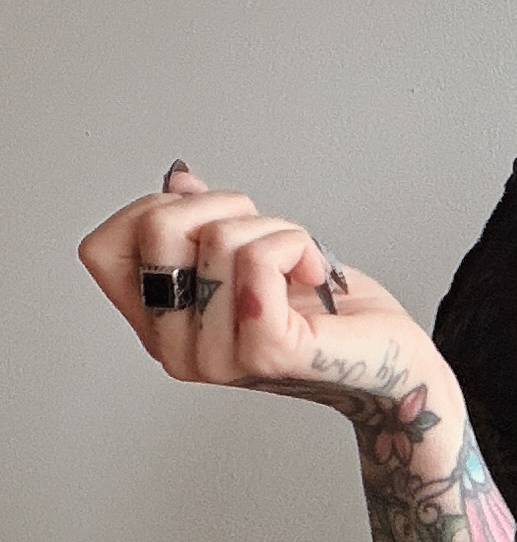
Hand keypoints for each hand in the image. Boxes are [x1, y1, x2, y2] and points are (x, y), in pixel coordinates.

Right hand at [79, 161, 439, 433]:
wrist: (390, 359)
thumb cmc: (327, 313)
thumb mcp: (252, 255)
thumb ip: (203, 227)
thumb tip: (177, 181)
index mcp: (159, 327)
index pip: (100, 251)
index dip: (151, 211)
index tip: (211, 219)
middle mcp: (176, 351)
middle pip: (157, 228)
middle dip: (222, 206)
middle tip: (267, 234)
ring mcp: (218, 357)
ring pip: (219, 236)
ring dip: (275, 228)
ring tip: (302, 264)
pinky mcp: (267, 350)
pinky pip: (260, 258)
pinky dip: (298, 245)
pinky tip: (318, 273)